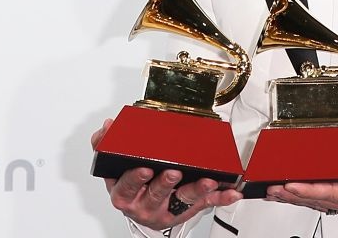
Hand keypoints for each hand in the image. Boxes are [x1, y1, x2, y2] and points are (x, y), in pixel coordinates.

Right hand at [90, 119, 242, 229]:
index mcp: (126, 193)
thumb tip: (107, 126)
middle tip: (174, 173)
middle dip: (164, 184)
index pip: (126, 187)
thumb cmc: (132, 187)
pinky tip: (231, 192)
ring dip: (196, 190)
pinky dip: (220, 197)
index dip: (134, 179)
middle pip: (155, 195)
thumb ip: (106, 146)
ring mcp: (168, 209)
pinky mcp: (187, 210)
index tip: (143, 170)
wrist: (143, 210)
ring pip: (183, 201)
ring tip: (207, 181)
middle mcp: (145, 205)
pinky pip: (206, 204)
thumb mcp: (113, 169)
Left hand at [265, 169, 337, 237]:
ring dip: (297, 197)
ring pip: (320, 201)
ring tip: (276, 192)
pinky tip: (302, 195)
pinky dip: (311, 196)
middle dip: (293, 194)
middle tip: (270, 189)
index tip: (290, 185)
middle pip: (319, 199)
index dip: (308, 189)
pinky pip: (329, 200)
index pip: (332, 193)